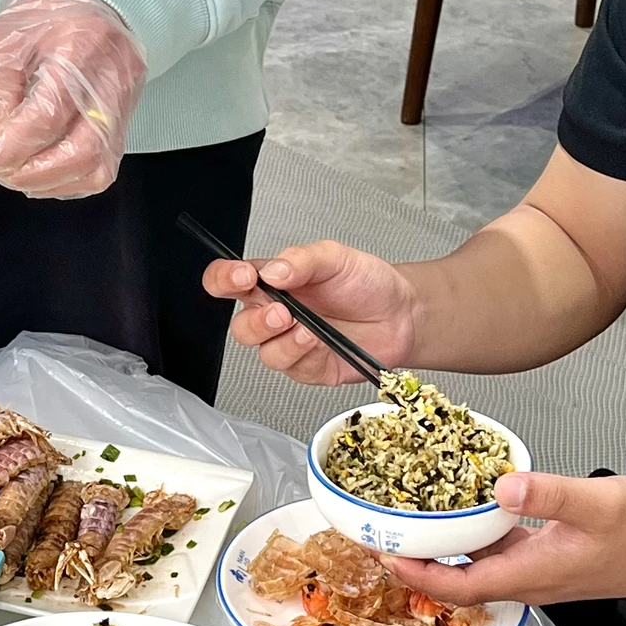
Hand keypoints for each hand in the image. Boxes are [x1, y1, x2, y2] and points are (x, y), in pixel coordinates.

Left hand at [0, 0, 146, 198]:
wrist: (102, 2)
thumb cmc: (51, 12)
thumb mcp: (10, 37)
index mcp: (80, 49)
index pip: (47, 117)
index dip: (10, 149)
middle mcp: (111, 84)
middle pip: (81, 153)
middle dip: (33, 174)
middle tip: (0, 172)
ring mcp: (124, 108)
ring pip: (96, 169)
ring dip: (50, 183)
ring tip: (17, 173)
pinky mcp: (125, 125)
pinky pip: (102, 169)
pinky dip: (68, 181)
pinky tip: (42, 172)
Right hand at [202, 240, 417, 384]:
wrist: (402, 315)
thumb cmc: (368, 284)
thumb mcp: (335, 257)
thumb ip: (301, 259)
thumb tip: (272, 270)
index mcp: (273, 282)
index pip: (229, 280)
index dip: (223, 279)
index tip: (242, 277)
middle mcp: (276, 314)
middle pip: (240, 325)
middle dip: (255, 321)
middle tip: (281, 311)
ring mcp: (290, 343)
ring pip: (262, 352)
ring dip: (282, 341)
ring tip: (306, 327)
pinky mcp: (306, 367)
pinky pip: (290, 367)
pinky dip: (302, 354)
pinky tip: (318, 341)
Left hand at [385, 472, 625, 606]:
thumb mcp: (598, 503)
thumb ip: (550, 493)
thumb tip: (501, 487)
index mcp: (531, 573)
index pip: (458, 586)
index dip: (417, 575)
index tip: (385, 557)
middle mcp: (527, 580)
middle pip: (457, 582)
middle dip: (416, 566)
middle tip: (382, 539)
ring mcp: (536, 571)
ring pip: (474, 568)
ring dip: (440, 553)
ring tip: (408, 528)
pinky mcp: (545, 559)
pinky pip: (495, 555)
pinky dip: (470, 540)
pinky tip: (462, 515)